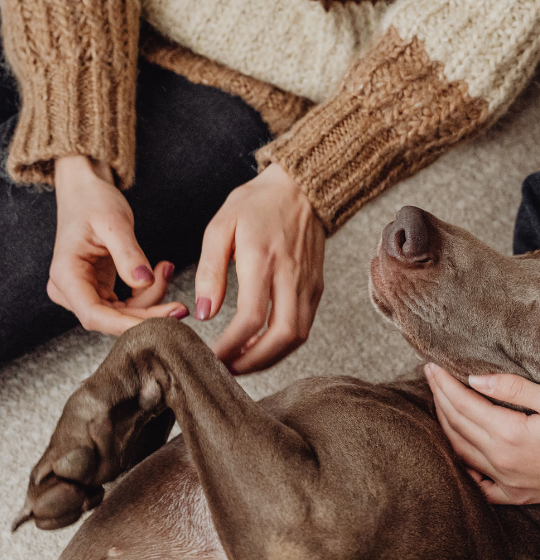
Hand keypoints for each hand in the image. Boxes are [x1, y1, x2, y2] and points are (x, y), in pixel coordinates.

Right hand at [50, 156, 186, 333]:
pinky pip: (128, 303)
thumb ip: (128, 254)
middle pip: (112, 318)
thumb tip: (144, 282)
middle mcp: (70, 290)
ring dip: (152, 299)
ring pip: (124, 313)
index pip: (94, 315)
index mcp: (66, 275)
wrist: (86, 192)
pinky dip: (148, 292)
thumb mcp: (114, 223)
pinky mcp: (100, 289)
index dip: (128, 325)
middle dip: (149, 314)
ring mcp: (84, 292)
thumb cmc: (94, 202)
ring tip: (166, 268)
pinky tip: (160, 270)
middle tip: (181, 306)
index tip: (162, 324)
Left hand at [195, 162, 324, 373]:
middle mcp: (292, 276)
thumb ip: (209, 270)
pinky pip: (304, 326)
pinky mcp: (317, 288)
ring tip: (242, 363)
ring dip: (270, 358)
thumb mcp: (221, 227)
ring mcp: (309, 284)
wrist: (302, 188)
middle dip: (254, 362)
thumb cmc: (257, 204)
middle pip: (282, 337)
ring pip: (298, 337)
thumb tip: (203, 313)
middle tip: (227, 371)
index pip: (252, 318)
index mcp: (264, 260)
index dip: (231, 346)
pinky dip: (283, 345)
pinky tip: (260, 345)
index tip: (210, 356)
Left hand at [423, 364, 539, 528]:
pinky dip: (462, 464)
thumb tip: (476, 379)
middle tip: (430, 375)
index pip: (464, 404)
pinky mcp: (514, 494)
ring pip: (461, 451)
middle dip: (440, 398)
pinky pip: (476, 482)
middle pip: (456, 426)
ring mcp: (505, 481)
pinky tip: (458, 451)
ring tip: (441, 403)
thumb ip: (515, 389)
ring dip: (446, 426)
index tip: (431, 365)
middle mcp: (500, 461)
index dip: (445, 383)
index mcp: (509, 435)